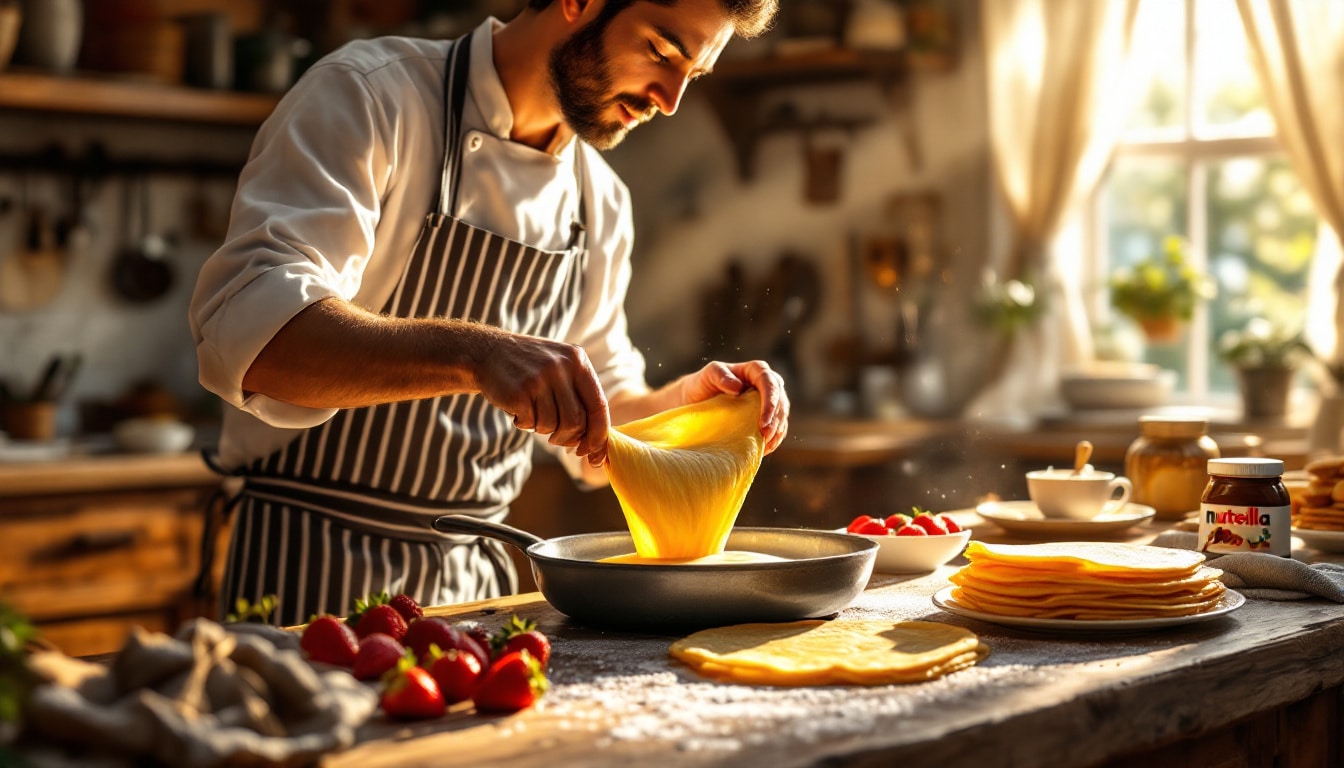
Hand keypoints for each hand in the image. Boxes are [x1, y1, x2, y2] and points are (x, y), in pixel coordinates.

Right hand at [473, 331, 609, 465]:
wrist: (486, 352)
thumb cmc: (530, 369)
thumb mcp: (560, 370)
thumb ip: (579, 398)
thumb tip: (594, 443)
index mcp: (578, 360)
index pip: (599, 405)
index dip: (598, 434)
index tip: (592, 452)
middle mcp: (561, 366)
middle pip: (576, 421)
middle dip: (567, 438)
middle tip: (555, 439)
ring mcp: (540, 378)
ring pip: (552, 425)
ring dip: (542, 428)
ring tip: (532, 413)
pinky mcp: (520, 391)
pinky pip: (531, 423)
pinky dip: (525, 424)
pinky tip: (518, 409)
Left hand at [677, 360, 788, 453]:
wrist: (696, 400)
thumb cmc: (702, 384)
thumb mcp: (707, 375)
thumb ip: (720, 375)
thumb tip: (738, 387)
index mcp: (755, 370)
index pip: (769, 382)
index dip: (770, 402)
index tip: (763, 422)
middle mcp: (766, 383)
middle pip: (780, 400)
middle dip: (776, 420)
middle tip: (765, 437)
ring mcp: (768, 400)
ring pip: (782, 415)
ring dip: (777, 431)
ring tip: (766, 446)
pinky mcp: (766, 416)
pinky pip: (777, 427)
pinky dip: (774, 439)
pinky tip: (766, 449)